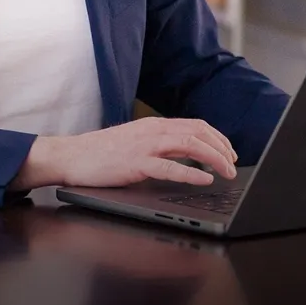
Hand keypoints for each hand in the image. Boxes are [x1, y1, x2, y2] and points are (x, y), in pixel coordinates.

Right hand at [12, 117, 237, 189]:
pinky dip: (192, 173)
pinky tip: (205, 179)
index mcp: (154, 125)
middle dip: (221, 148)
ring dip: (214, 158)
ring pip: (190, 145)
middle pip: (198, 132)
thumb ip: (158, 145)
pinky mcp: (136, 163)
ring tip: (227, 171)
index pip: (195, 125)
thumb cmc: (101, 153)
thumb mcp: (135, 142)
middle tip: (233, 164)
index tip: (229, 152)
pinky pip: (170, 167)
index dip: (217, 138)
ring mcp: (145, 145)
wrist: (72, 155)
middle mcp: (153, 130)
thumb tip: (184, 156)